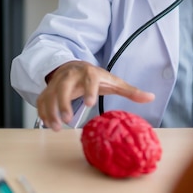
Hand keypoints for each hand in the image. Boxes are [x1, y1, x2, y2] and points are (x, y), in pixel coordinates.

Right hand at [36, 61, 154, 130]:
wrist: (73, 66)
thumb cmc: (96, 77)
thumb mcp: (114, 82)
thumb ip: (131, 91)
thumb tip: (151, 97)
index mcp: (89, 73)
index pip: (89, 79)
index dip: (89, 90)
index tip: (90, 103)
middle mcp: (71, 75)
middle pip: (64, 86)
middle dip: (64, 103)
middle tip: (68, 119)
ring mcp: (57, 82)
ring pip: (49, 94)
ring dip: (51, 111)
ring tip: (57, 127)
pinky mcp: (48, 89)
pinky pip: (41, 100)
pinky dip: (42, 112)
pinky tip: (49, 123)